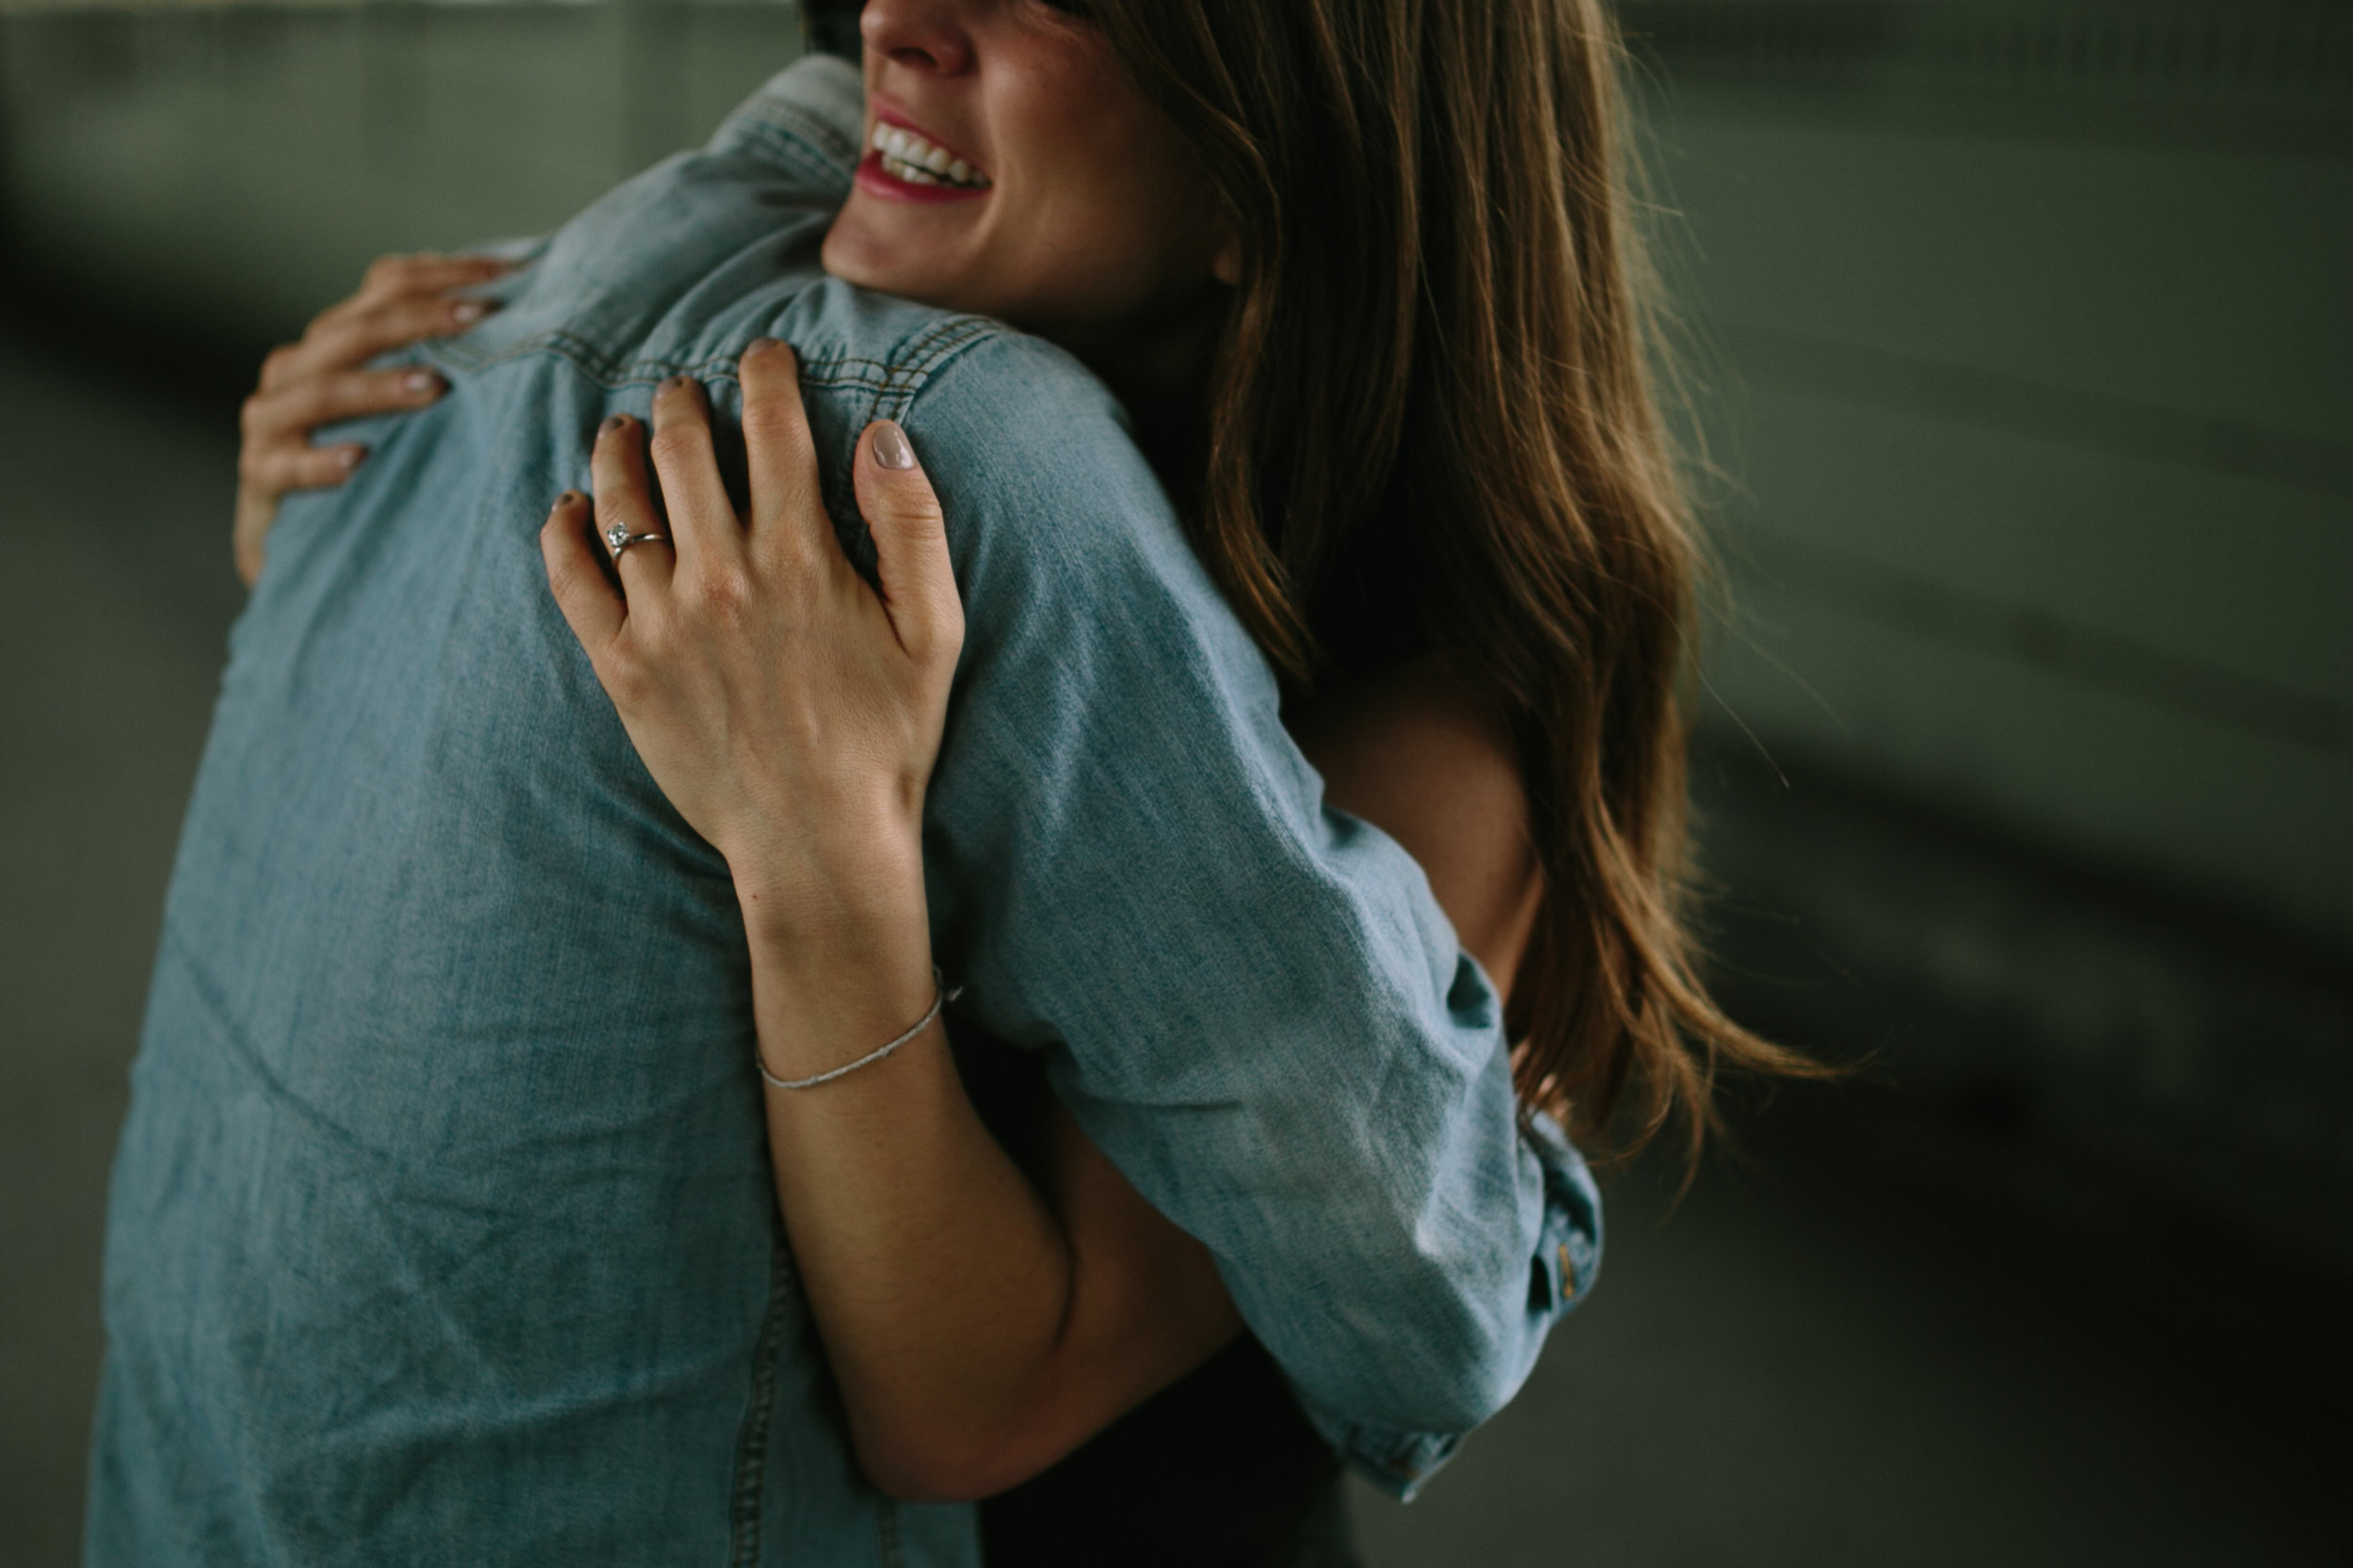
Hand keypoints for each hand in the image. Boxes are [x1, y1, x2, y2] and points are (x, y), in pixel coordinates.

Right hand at [234, 251, 508, 585]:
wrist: (293, 541)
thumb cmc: (369, 467)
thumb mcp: (405, 410)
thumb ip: (441, 366)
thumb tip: (527, 327)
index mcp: (333, 341)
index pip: (385, 286)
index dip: (445, 273)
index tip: (509, 274)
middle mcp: (296, 370)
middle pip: (355, 330)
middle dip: (421, 320)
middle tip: (480, 317)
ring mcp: (271, 423)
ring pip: (320, 391)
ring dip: (379, 386)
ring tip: (434, 385)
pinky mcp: (261, 477)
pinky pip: (286, 466)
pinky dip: (321, 461)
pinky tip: (359, 459)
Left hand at [541, 340, 963, 951]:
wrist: (818, 845)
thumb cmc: (889, 741)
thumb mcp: (935, 633)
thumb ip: (914, 525)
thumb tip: (885, 430)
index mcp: (802, 559)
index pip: (774, 431)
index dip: (766, 376)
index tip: (761, 354)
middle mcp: (724, 577)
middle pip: (683, 450)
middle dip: (682, 401)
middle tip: (683, 389)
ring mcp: (662, 622)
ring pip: (620, 500)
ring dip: (617, 447)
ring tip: (621, 428)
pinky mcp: (621, 668)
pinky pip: (570, 577)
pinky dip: (562, 528)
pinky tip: (569, 505)